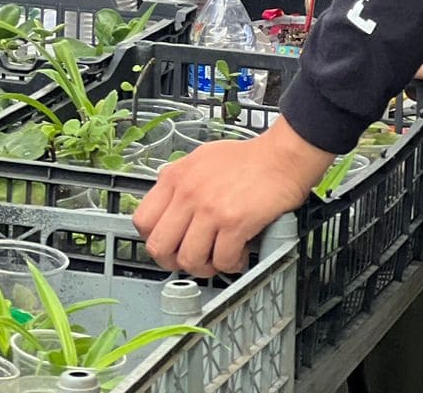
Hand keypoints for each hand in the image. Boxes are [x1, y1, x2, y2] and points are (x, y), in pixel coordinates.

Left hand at [134, 120, 334, 276]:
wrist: (281, 157)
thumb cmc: (246, 159)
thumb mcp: (199, 160)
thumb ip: (180, 183)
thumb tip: (169, 208)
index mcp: (174, 177)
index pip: (142, 221)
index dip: (153, 238)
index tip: (169, 243)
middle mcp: (187, 193)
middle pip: (159, 247)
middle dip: (174, 260)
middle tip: (191, 258)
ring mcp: (209, 209)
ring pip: (189, 259)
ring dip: (205, 266)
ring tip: (218, 257)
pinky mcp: (234, 223)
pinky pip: (222, 260)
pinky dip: (231, 264)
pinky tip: (239, 253)